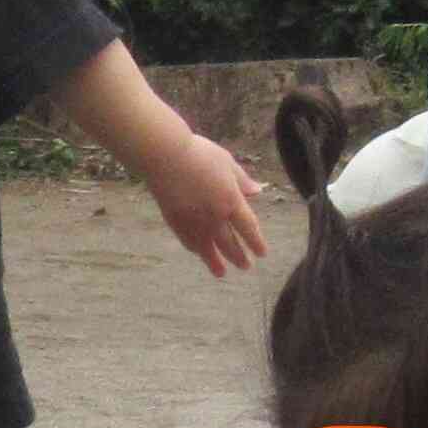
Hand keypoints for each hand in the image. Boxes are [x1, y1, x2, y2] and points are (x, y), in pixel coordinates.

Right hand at [136, 134, 267, 276]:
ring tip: (221, 273)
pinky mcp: (175, 221)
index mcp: (231, 201)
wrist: (165, 156)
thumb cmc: (199, 153)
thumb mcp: (227, 162)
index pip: (248, 228)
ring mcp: (193, 222)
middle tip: (246, 267)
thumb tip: (257, 192)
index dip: (256, 242)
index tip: (262, 254)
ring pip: (208, 248)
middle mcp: (214, 217)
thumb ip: (242, 180)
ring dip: (216, 261)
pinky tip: (199, 253)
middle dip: (239, 256)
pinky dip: (196, 249)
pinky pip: (188, 241)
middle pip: (230, 243)